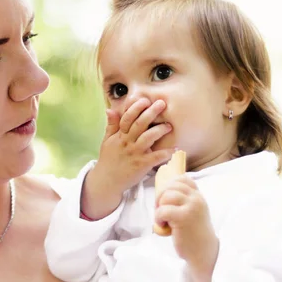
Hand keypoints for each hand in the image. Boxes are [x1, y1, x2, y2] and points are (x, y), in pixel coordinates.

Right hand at [81, 98, 173, 219]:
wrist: (106, 181)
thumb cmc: (108, 160)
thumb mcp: (107, 141)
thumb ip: (111, 125)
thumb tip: (110, 109)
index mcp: (119, 136)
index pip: (127, 118)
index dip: (135, 108)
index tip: (145, 100)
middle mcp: (126, 142)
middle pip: (139, 124)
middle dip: (151, 112)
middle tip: (162, 103)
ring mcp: (134, 154)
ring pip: (147, 138)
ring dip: (159, 130)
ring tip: (169, 126)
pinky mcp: (141, 165)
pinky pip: (155, 157)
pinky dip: (166, 153)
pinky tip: (175, 149)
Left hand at [155, 176, 218, 281]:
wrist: (203, 252)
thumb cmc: (194, 232)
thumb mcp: (193, 211)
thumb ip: (185, 200)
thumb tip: (163, 189)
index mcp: (198, 196)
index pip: (182, 179)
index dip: (170, 186)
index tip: (167, 199)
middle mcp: (196, 199)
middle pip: (171, 186)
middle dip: (161, 196)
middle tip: (160, 209)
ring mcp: (191, 207)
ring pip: (166, 195)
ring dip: (159, 206)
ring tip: (162, 218)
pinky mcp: (183, 217)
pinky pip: (163, 210)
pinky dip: (158, 217)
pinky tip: (162, 224)